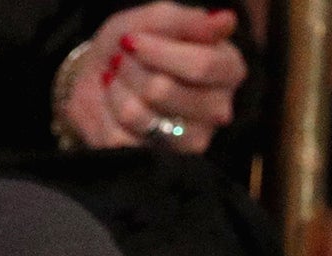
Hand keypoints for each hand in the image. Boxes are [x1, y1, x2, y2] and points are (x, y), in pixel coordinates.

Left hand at [62, 5, 245, 153]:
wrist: (104, 76)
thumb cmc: (138, 44)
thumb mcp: (158, 20)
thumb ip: (188, 21)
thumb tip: (225, 22)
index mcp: (227, 69)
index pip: (201, 66)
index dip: (159, 52)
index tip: (130, 39)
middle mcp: (217, 108)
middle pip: (163, 91)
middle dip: (131, 69)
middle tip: (120, 58)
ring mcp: (190, 139)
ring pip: (139, 114)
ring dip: (117, 88)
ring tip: (115, 76)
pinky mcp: (158, 158)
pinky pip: (121, 135)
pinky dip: (108, 110)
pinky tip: (113, 100)